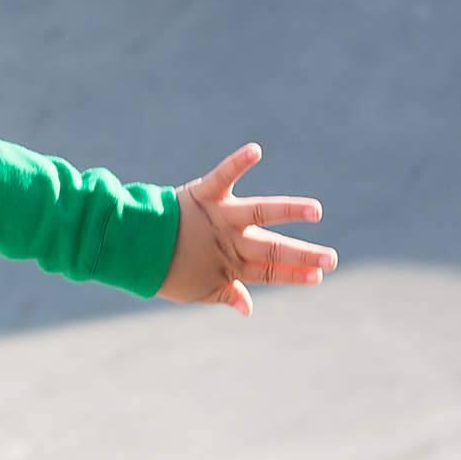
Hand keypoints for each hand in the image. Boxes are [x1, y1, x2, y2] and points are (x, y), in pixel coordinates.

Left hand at [158, 143, 337, 315]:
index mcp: (230, 264)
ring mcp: (219, 216)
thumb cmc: (163, 269)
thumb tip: (248, 309)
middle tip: (331, 259)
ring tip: (315, 210)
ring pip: (262, 213)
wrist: (129, 247)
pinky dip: (238, 161)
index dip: (294, 275)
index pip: (270, 272)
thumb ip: (225, 295)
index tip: (318, 277)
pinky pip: (224, 174)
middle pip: (273, 248)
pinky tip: (256, 150)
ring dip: (289, 211)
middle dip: (303, 255)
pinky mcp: (204, 193)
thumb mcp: (196, 289)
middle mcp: (230, 239)